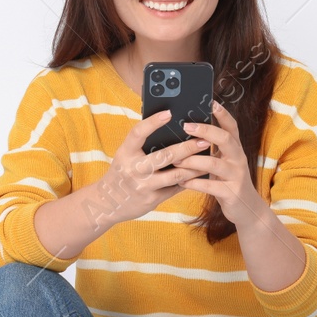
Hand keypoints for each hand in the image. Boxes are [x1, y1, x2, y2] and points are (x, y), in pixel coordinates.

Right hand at [91, 108, 214, 226]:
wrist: (108, 203)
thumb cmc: (122, 172)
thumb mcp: (125, 156)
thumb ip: (142, 144)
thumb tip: (168, 126)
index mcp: (125, 153)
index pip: (138, 133)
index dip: (153, 122)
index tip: (169, 113)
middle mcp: (133, 169)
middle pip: (165, 156)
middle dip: (187, 148)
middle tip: (204, 140)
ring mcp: (143, 186)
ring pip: (175, 175)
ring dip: (194, 166)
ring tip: (208, 157)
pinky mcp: (152, 199)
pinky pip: (175, 188)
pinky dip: (188, 180)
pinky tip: (200, 173)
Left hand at [175, 100, 271, 230]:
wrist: (247, 209)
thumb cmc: (229, 181)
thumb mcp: (224, 162)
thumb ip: (213, 149)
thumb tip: (189, 131)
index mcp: (235, 149)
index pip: (232, 127)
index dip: (223, 114)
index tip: (211, 102)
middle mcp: (238, 159)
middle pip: (226, 139)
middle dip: (206, 131)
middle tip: (186, 126)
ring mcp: (236, 176)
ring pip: (214, 164)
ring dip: (193, 160)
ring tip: (176, 159)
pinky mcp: (231, 193)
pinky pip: (210, 186)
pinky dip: (194, 183)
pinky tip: (181, 181)